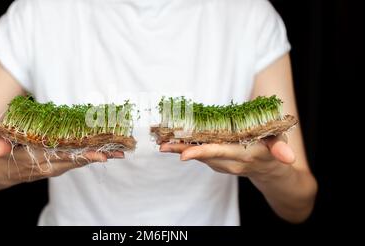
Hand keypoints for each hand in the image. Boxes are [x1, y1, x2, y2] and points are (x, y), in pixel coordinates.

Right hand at [0, 137, 123, 185]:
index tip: (101, 154)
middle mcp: (50, 166)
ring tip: (120, 151)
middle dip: (100, 155)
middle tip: (120, 151)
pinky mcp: (58, 165)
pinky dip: (92, 155)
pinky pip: (78, 160)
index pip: (65, 157)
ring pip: (81, 160)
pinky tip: (107, 151)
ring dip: (100, 155)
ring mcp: (55, 166)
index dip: (83, 155)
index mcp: (38, 161)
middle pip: (79, 160)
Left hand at [159, 135, 294, 177]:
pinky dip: (185, 148)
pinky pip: (199, 155)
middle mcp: (230, 162)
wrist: (270, 171)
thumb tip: (289, 158)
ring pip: (199, 156)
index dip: (202, 153)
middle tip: (163, 146)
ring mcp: (222, 164)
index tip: (184, 155)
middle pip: (203, 155)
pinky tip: (171, 143)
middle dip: (183, 150)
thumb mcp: (280, 147)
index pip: (220, 153)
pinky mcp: (217, 162)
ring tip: (163, 142)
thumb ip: (282, 150)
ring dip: (180, 149)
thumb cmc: (274, 151)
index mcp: (244, 155)